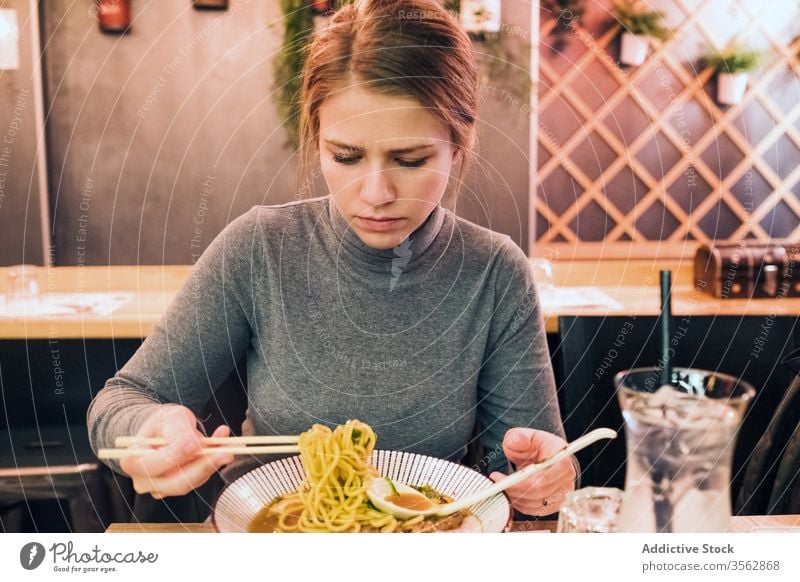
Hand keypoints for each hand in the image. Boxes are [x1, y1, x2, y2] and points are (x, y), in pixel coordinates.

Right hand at [119, 405, 234, 498]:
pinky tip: (227, 448)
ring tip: (232, 445)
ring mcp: (161, 488)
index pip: (156, 464)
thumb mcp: (170, 417)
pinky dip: (214, 464)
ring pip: (192, 482)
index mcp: (132, 461)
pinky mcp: (179, 488)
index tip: (198, 442)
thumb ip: (179, 430)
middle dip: (205, 466)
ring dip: (214, 464)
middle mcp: (144, 481)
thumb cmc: (164, 423)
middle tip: (228, 451)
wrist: (164, 430)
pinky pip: (199, 479)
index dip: (178, 456)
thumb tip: (192, 444)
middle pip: (177, 482)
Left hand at [489, 428, 576, 515]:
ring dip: (516, 496)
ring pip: (536, 503)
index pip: (543, 478)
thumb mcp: (524, 435)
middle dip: (514, 489)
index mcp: (563, 459)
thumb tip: (518, 441)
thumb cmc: (536, 445)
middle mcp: (567, 478)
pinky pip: (535, 510)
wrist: (544, 455)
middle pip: (538, 492)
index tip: (499, 477)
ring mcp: (563, 493)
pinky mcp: (555, 504)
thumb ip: (518, 437)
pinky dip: (520, 504)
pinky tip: (512, 492)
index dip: (519, 481)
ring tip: (503, 485)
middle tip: (496, 482)